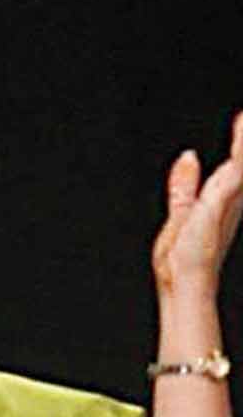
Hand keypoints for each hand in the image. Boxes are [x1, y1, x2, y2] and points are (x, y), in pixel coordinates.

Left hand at [152, 112, 242, 300]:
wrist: (182, 286)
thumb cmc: (181, 262)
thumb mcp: (181, 213)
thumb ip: (184, 185)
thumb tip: (189, 155)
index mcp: (222, 202)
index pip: (235, 164)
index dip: (242, 140)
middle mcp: (230, 200)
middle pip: (240, 161)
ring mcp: (226, 201)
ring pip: (240, 162)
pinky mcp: (219, 204)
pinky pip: (235, 171)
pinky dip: (240, 150)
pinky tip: (242, 130)